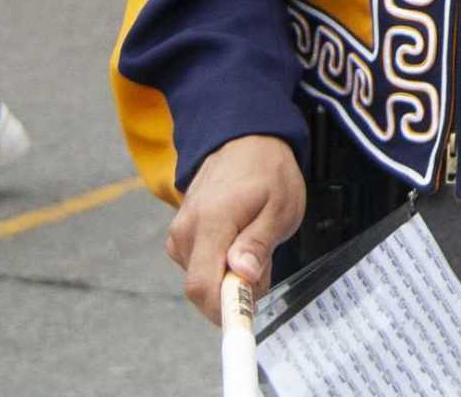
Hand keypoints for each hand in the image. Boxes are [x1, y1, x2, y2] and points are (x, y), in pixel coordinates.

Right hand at [167, 135, 304, 323]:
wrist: (243, 139)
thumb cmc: (267, 170)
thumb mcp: (280, 205)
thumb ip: (259, 242)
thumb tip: (241, 274)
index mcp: (211, 222)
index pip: (203, 286)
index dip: (223, 312)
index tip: (247, 320)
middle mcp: (186, 230)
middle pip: (203, 289)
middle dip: (235, 292)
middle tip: (264, 266)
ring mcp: (180, 233)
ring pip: (203, 279)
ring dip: (230, 278)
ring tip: (256, 245)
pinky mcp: (180, 236)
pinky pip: (200, 266)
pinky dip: (221, 266)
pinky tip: (239, 244)